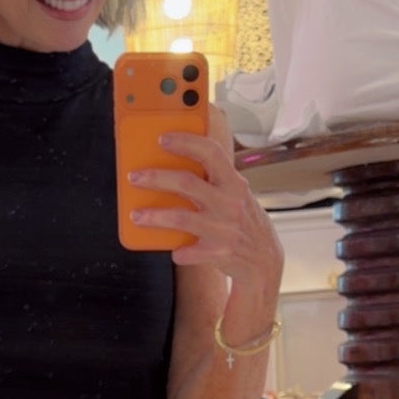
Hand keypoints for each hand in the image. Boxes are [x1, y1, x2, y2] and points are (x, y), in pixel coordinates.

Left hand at [128, 123, 281, 289]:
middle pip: (186, 183)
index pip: (210, 153)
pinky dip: (178, 251)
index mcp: (234, 183)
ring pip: (180, 218)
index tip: (162, 138)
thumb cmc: (244, 223)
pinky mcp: (217, 253)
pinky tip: (174, 249)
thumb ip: (214, 181)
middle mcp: (230, 203)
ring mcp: (223, 229)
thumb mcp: (237, 195)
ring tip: (136, 215)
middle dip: (156, 178)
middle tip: (135, 177)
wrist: (264, 260)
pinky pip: (187, 251)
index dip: (185, 142)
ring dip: (154, 216)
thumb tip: (174, 166)